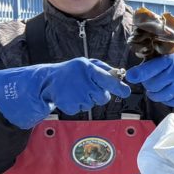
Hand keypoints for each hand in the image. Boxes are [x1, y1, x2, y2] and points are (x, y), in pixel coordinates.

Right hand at [0, 59, 128, 127]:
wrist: (47, 80)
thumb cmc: (72, 71)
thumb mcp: (86, 64)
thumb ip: (104, 68)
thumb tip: (121, 75)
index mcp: (90, 70)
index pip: (110, 81)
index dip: (120, 88)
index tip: (126, 91)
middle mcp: (85, 83)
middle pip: (104, 98)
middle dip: (99, 95)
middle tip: (88, 88)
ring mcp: (77, 96)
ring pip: (93, 104)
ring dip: (87, 100)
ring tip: (76, 90)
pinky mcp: (70, 107)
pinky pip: (82, 110)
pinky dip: (77, 105)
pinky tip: (70, 97)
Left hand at [124, 47, 173, 110]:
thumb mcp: (169, 54)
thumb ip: (152, 62)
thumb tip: (131, 75)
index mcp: (171, 58)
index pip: (152, 67)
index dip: (140, 73)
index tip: (130, 76)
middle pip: (151, 84)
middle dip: (148, 84)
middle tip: (152, 80)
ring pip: (158, 95)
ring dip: (155, 93)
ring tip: (160, 87)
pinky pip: (168, 102)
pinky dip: (166, 99)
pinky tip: (170, 92)